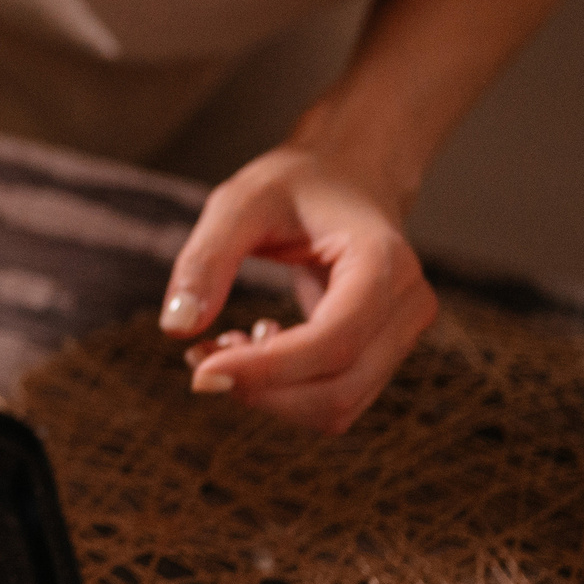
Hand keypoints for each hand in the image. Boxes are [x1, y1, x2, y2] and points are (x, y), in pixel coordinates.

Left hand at [157, 144, 436, 434]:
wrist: (348, 176)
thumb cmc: (296, 183)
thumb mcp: (240, 202)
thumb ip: (206, 259)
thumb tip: (176, 328)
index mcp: (384, 261)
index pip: (333, 341)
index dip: (266, 369)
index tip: (199, 370)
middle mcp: (408, 306)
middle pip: (338, 390)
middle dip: (260, 390)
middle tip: (198, 357)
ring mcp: (401, 336)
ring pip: (336, 407)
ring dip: (268, 395)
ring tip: (222, 345)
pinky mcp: (382, 356)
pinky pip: (334, 399)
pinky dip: (282, 392)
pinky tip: (250, 346)